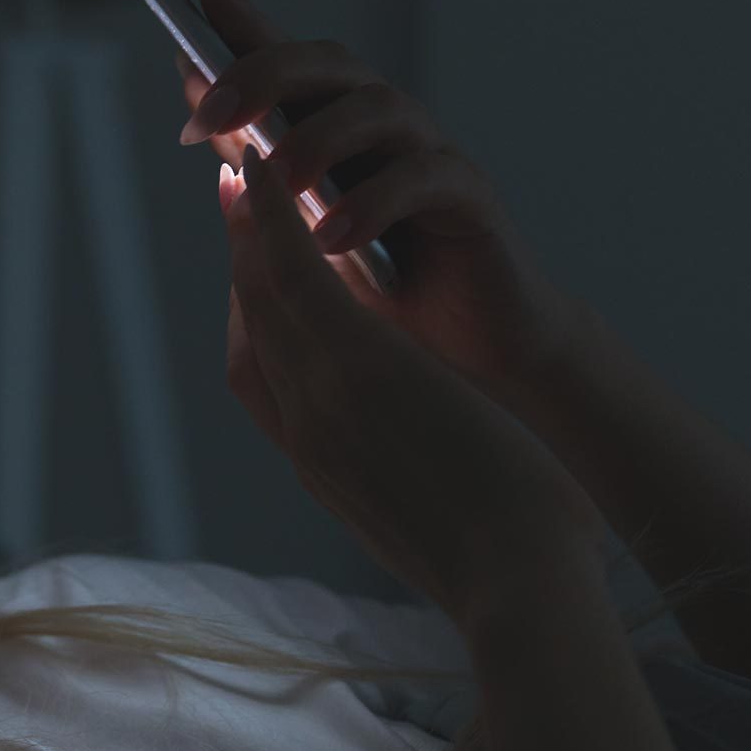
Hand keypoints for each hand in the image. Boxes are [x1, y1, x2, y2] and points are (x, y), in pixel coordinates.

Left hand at [177, 0, 588, 409]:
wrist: (466, 356)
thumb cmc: (378, 293)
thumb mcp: (298, 232)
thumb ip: (256, 165)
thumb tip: (198, 103)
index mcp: (335, 128)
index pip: (287, 58)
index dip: (244, 18)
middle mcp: (383, 127)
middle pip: (329, 66)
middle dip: (263, 76)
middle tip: (211, 116)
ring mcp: (430, 154)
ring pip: (380, 108)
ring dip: (320, 140)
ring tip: (281, 186)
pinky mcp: (471, 198)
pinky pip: (426, 177)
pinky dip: (375, 202)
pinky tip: (334, 238)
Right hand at [218, 147, 608, 629]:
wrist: (516, 587)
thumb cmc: (502, 565)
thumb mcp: (435, 519)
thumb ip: (411, 480)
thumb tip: (436, 464)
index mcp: (322, 470)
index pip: (262, 381)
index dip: (250, 315)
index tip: (251, 270)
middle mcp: (305, 433)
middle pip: (251, 326)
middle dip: (238, 255)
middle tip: (234, 193)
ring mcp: (322, 399)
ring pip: (262, 293)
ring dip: (246, 223)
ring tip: (244, 163)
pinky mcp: (357, 367)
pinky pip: (298, 275)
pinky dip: (273, 219)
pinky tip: (269, 173)